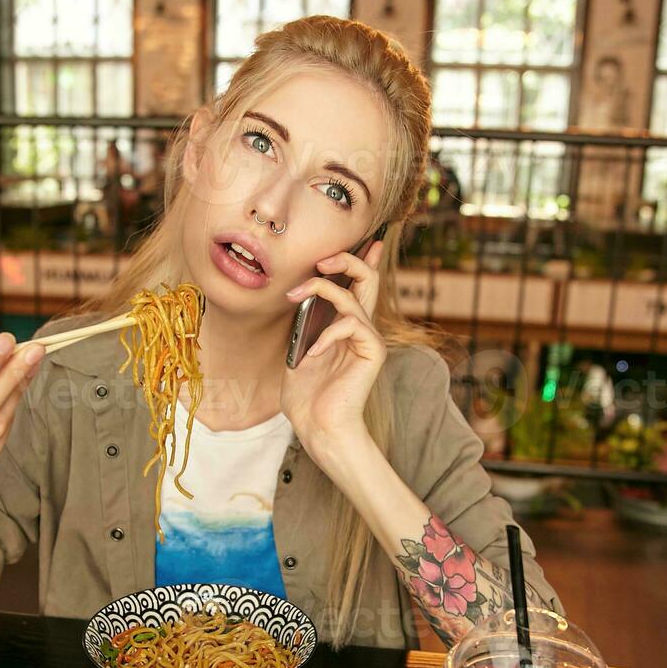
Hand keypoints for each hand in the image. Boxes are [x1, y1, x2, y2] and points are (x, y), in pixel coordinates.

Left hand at [280, 240, 385, 459]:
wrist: (319, 428)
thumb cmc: (306, 398)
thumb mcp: (296, 352)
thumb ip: (302, 325)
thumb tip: (298, 296)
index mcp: (346, 327)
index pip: (358, 285)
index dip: (361, 259)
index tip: (364, 239)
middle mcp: (361, 328)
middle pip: (367, 278)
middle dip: (346, 259)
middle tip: (322, 259)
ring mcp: (368, 339)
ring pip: (354, 294)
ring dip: (320, 288)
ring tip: (294, 296)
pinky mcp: (372, 351)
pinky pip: (350, 325)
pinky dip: (326, 334)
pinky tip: (311, 353)